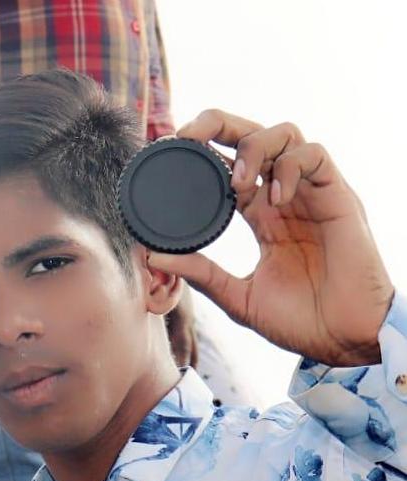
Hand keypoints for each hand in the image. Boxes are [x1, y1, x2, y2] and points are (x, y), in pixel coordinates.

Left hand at [147, 110, 394, 366]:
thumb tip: (151, 256)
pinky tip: (273, 198)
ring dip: (253, 147)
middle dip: (215, 125)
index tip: (167, 155)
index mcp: (260, 217)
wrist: (343, 339)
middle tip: (185, 137)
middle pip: (250, 135)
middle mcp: (283, 197)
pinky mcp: (337, 196)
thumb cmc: (299, 322)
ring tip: (236, 183)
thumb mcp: (238, 297)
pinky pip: (314, 156)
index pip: (227, 167)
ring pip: (284, 134)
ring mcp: (310, 194)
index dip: (199, 154)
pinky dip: (288, 167)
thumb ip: (202, 274)